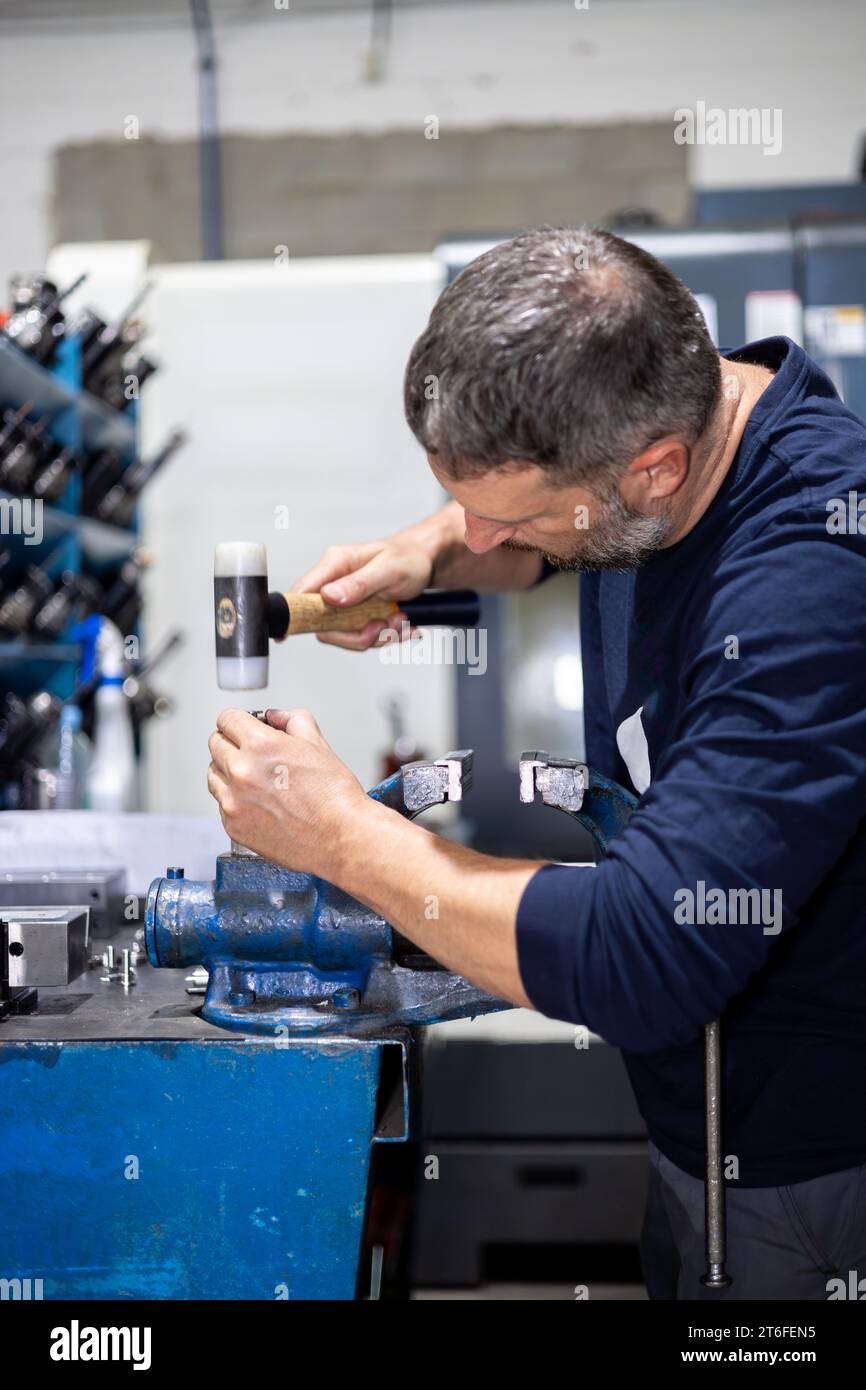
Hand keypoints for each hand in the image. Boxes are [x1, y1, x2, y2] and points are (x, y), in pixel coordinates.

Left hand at [207, 708, 369, 875]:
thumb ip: (291, 720)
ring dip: (228, 771)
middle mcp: (241, 772)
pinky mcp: (233, 826)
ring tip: (255, 779)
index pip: (226, 719)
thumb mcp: (317, 744)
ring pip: (213, 774)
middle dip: (232, 743)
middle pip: (215, 744)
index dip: (239, 720)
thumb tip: (275, 717)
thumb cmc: (334, 796)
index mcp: (260, 746)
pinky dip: (234, 799)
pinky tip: (259, 801)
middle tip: (251, 752)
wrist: (341, 837)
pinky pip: (221, 803)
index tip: (243, 726)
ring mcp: (233, 802)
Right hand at [289, 514, 452, 650]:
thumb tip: (329, 597)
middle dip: (356, 634)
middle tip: (382, 625)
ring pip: (345, 635)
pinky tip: (401, 623)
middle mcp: (335, 583)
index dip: (293, 615)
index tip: (289, 635)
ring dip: (376, 636)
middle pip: (324, 625)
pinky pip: (362, 636)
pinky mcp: (357, 614)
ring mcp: (345, 601)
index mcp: (335, 565)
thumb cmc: (408, 558)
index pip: (301, 593)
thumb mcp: (388, 569)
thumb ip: (359, 584)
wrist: (426, 563)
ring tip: (399, 619)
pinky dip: (385, 636)